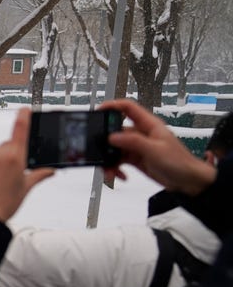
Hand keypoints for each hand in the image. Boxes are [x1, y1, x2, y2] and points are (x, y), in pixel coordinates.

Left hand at [0, 108, 53, 221]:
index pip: (20, 129)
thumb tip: (50, 171)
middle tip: (13, 172)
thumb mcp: (25, 189)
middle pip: (8, 145)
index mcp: (15, 158)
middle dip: (13, 153)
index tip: (24, 110)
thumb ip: (38, 175)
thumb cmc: (3, 205)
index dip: (23, 117)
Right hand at [99, 99, 216, 194]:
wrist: (187, 181)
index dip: (112, 106)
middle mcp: (142, 134)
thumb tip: (113, 136)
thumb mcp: (155, 150)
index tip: (99, 110)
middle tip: (102, 153)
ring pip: (116, 149)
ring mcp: (138, 147)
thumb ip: (133, 141)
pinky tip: (121, 174)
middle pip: (116, 132)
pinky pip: (119, 161)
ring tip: (111, 171)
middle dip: (107, 143)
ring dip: (110, 160)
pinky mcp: (136, 159)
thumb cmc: (180, 162)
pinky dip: (116, 168)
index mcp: (149, 125)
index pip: (128, 108)